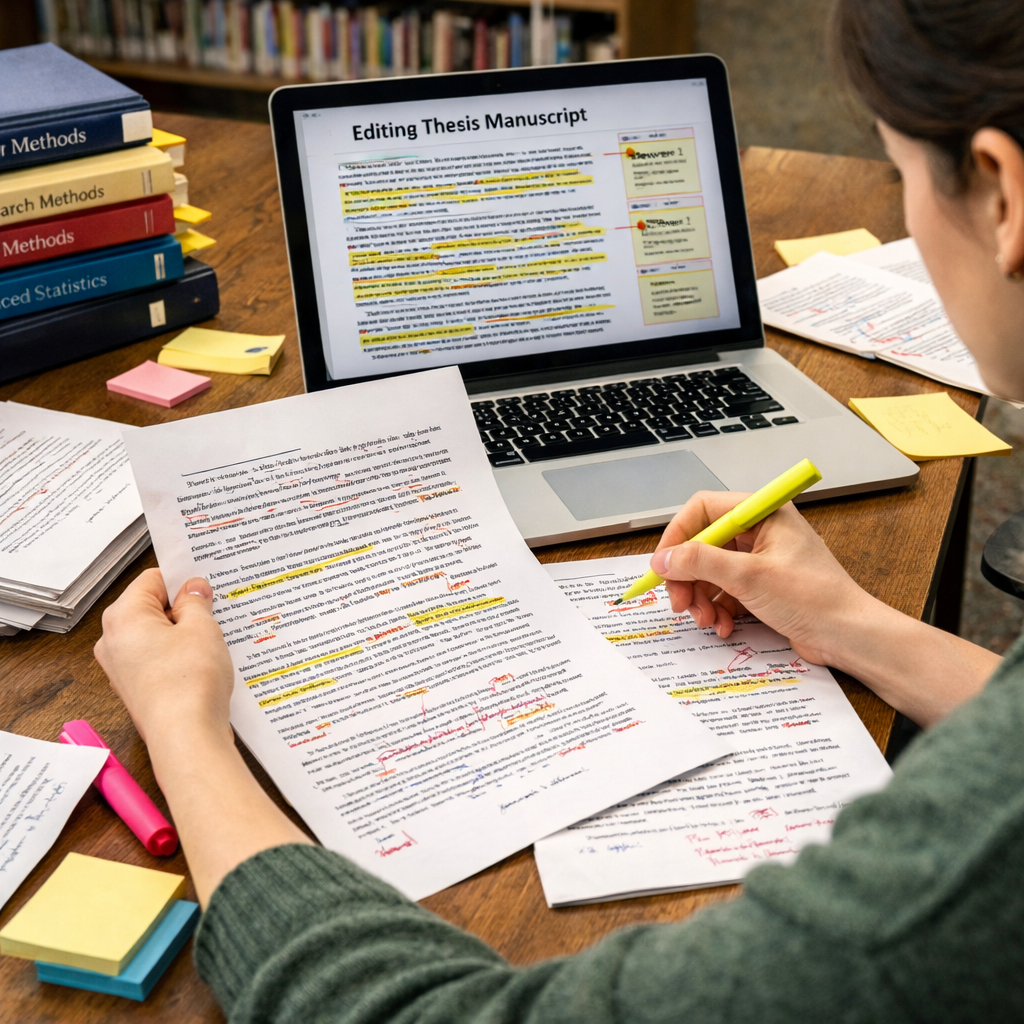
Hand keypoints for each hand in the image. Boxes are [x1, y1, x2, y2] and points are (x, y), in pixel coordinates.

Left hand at [95, 568, 311, 905]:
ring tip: (217, 638)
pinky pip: (161, 660)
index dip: (184, 579)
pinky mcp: (139, 689)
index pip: (153, 580)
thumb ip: (196, 602)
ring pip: (159, 635)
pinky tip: (208, 662)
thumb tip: (194, 589)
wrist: (186, 738)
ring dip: (187, 633)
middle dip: (186, 607)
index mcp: (123, 617)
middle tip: (217, 610)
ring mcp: (124, 668)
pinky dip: (183, 657)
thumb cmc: (189, 683)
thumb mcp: (202, 629)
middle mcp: (115, 641)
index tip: (208, 583)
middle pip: (153, 608)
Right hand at [650, 491, 869, 665]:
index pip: (703, 510)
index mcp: (762, 513)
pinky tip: (723, 626)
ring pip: (710, 571)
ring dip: (701, 598)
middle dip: (688, 576)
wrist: (849, 636)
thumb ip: (701, 562)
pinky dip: (717, 609)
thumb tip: (664, 559)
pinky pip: (724, 591)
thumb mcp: (748, 577)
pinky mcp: (762, 585)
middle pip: (702, 544)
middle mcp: (760, 531)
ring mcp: (760, 559)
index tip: (663, 564)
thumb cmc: (814, 599)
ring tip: (707, 620)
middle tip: (679, 602)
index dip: (678, 536)